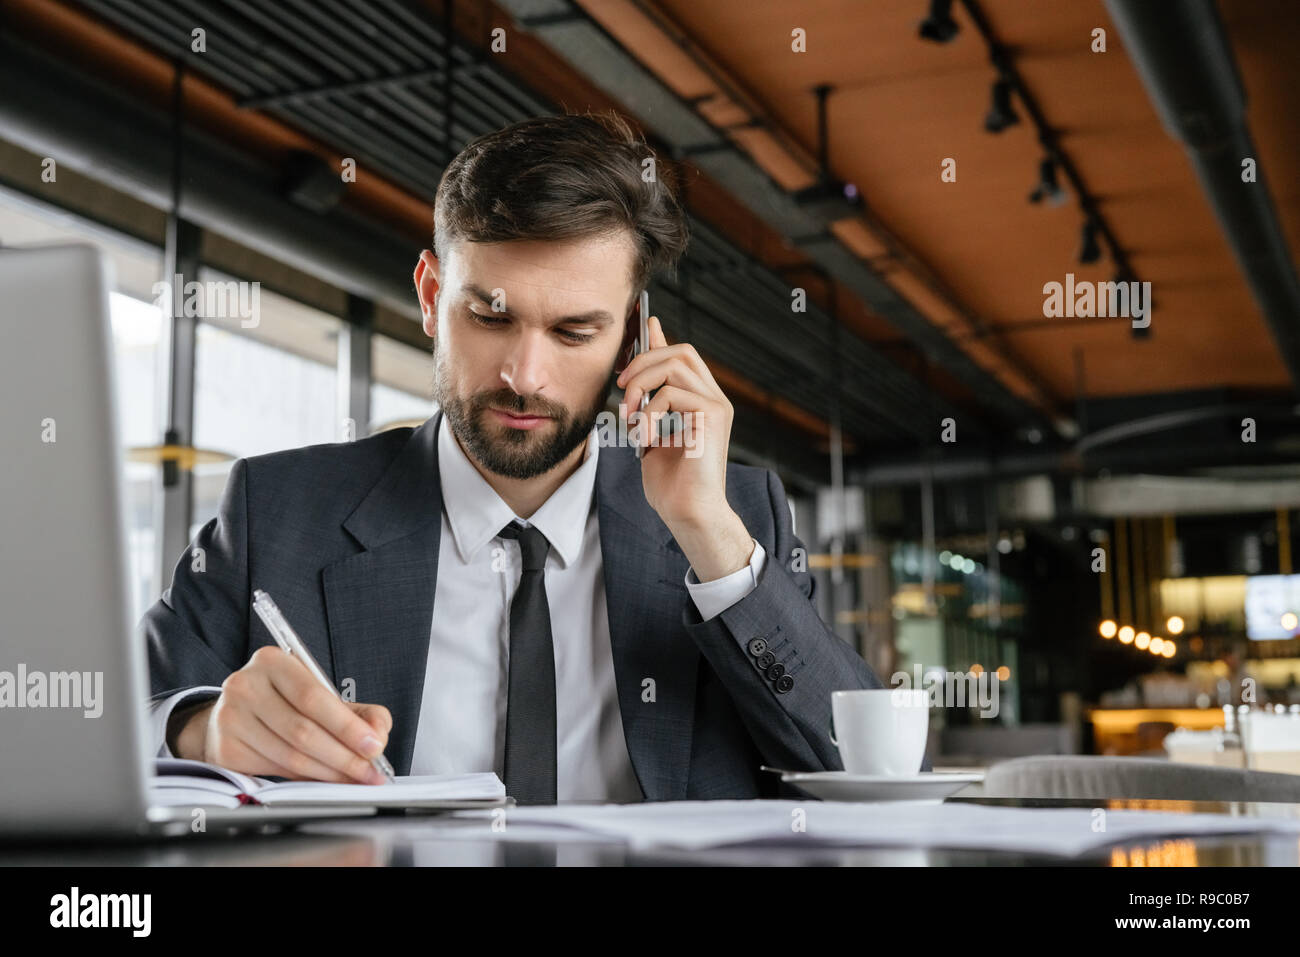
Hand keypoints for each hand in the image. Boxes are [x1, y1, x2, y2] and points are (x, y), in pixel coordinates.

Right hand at [173, 646, 392, 783]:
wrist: (236, 714)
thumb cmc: (285, 701)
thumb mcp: (322, 693)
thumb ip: (359, 711)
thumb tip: (377, 733)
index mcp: (272, 661)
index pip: (314, 697)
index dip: (347, 727)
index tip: (374, 746)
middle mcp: (245, 686)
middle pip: (302, 731)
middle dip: (344, 756)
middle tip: (369, 770)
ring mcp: (231, 719)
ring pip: (290, 756)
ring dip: (328, 773)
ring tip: (353, 778)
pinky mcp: (226, 749)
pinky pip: (275, 770)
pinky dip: (305, 779)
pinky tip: (324, 779)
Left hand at [616, 315, 733, 527]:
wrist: (689, 515)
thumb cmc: (671, 486)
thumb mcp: (651, 435)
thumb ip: (648, 406)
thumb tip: (635, 378)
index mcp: (702, 402)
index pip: (683, 356)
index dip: (659, 340)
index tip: (643, 326)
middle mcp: (714, 399)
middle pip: (681, 351)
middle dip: (643, 362)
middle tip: (623, 390)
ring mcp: (717, 407)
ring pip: (676, 365)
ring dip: (642, 386)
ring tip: (630, 417)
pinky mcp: (713, 417)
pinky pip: (671, 394)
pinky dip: (649, 413)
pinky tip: (645, 437)